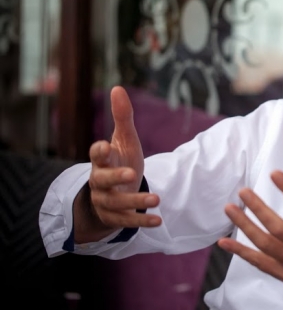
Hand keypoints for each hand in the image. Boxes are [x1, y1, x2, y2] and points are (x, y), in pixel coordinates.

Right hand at [75, 86, 160, 242]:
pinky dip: (141, 222)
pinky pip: (126, 222)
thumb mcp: (124, 140)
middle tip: (132, 174)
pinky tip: (158, 220)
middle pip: (103, 180)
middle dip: (116, 177)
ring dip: (135, 203)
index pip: (96, 154)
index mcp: (102, 160)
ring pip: (116, 204)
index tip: (105, 145)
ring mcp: (105, 201)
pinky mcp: (114, 217)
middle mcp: (100, 181)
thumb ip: (122, 118)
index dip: (100, 151)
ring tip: (156, 199)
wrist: (114, 192)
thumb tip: (117, 88)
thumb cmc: (120, 161)